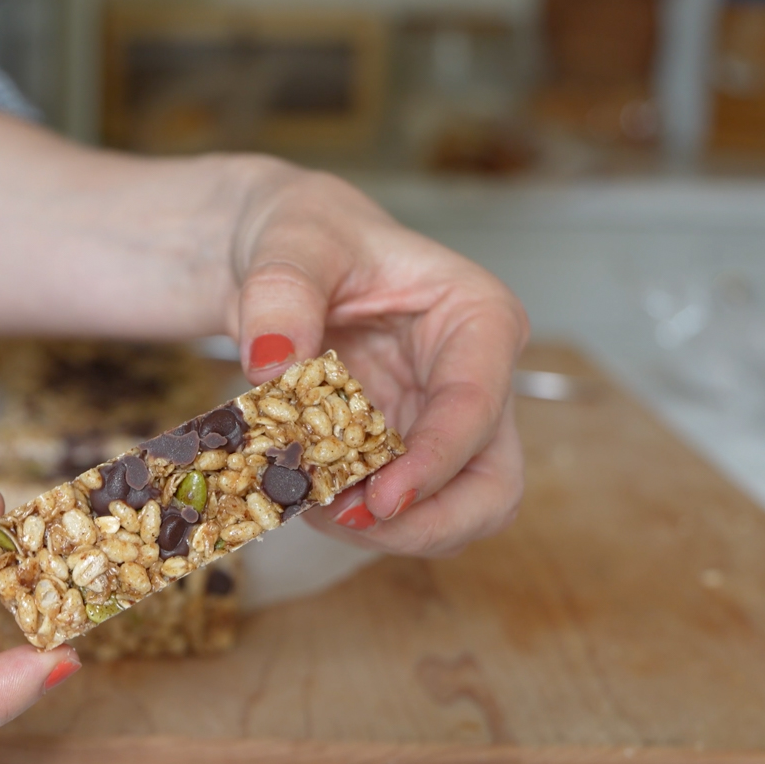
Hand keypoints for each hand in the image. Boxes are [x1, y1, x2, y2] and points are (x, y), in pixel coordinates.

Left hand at [0, 111, 525, 557]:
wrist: (101, 237)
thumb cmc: (181, 204)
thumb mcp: (240, 222)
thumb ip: (275, 288)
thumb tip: (284, 371)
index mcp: (417, 267)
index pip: (489, 354)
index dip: (453, 429)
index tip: (371, 484)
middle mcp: (407, 329)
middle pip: (480, 435)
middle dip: (433, 492)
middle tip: (346, 521)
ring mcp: (370, 380)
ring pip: (427, 474)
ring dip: (386, 512)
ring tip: (309, 511)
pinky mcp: (318, 421)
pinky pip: (358, 484)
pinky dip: (332, 506)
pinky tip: (281, 499)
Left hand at [225, 166, 528, 556]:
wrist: (279, 253)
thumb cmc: (307, 233)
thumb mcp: (290, 242)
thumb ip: (282, 296)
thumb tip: (273, 366)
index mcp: (477, 317)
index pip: (477, 404)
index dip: (437, 462)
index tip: (381, 498)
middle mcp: (476, 378)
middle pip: (491, 485)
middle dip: (427, 521)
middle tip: (344, 518)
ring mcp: (442, 424)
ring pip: (454, 513)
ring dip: (389, 531)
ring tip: (311, 504)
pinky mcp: (403, 453)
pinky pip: (399, 510)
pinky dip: (356, 519)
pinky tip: (303, 494)